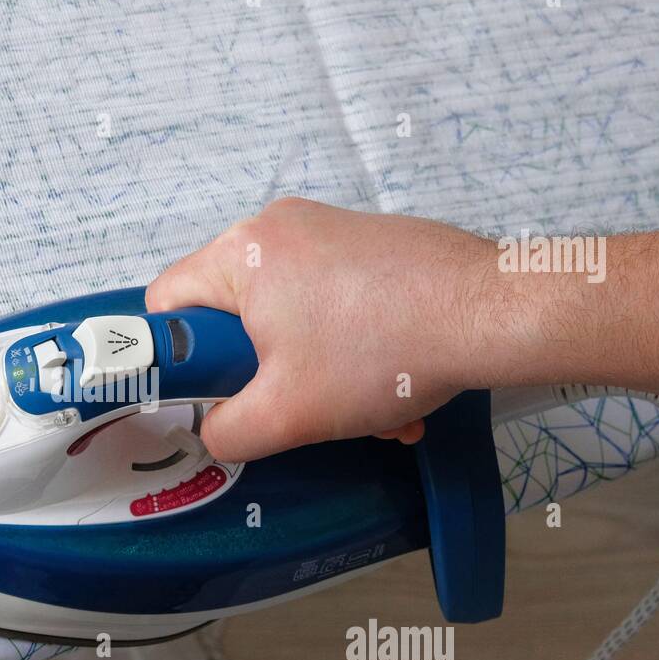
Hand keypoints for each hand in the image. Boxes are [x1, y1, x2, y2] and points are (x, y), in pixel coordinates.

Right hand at [146, 198, 501, 460]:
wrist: (493, 311)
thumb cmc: (383, 353)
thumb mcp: (285, 416)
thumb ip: (227, 432)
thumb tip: (216, 431)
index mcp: (240, 253)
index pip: (165, 303)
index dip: (177, 358)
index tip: (213, 393)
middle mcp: (277, 226)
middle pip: (231, 314)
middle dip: (261, 373)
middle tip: (291, 405)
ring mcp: (327, 229)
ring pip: (287, 315)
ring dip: (313, 372)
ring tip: (360, 410)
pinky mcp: (369, 242)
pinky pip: (331, 301)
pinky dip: (349, 349)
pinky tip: (390, 389)